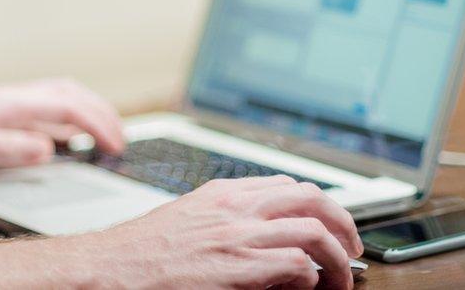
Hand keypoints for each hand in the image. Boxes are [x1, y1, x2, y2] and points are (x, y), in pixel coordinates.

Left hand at [0, 78, 124, 175]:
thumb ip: (4, 147)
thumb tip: (48, 148)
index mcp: (5, 103)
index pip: (66, 106)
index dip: (97, 124)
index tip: (115, 146)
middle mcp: (8, 97)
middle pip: (69, 92)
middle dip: (101, 112)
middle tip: (120, 139)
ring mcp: (2, 103)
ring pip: (57, 95)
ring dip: (86, 110)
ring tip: (103, 133)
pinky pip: (42, 108)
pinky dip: (66, 118)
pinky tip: (63, 137)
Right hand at [72, 175, 362, 288]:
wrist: (111, 269)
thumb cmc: (141, 252)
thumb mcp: (187, 220)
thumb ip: (225, 219)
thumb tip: (259, 234)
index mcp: (223, 193)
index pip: (289, 185)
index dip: (320, 206)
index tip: (330, 226)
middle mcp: (235, 207)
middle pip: (313, 197)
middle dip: (344, 223)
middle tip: (353, 248)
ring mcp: (239, 235)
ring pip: (314, 230)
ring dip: (339, 258)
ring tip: (342, 278)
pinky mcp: (240, 268)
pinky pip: (297, 264)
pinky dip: (311, 277)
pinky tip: (306, 289)